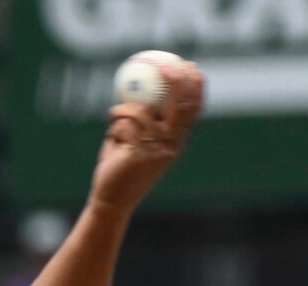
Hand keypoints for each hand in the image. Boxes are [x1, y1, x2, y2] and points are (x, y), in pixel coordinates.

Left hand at [90, 60, 205, 216]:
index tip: (190, 66)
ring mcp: (156, 150)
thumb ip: (146, 120)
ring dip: (126, 109)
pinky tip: (112, 130)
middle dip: (177, 81)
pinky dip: (117, 123)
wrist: (113, 200)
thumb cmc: (123, 168)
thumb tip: (141, 89)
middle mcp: (172, 145)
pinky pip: (127, 124)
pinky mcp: (138, 154)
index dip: (195, 85)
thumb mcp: (140, 141)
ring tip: (116, 114)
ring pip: (144, 112)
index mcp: (177, 141)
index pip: (194, 110)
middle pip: (180, 106)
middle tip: (165, 65)